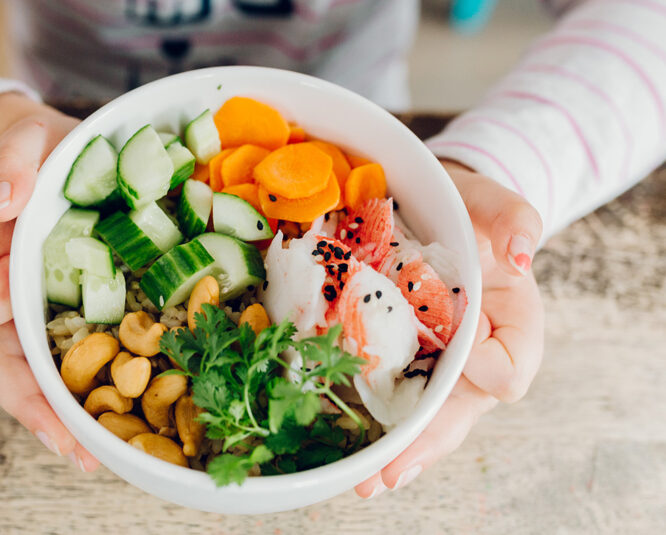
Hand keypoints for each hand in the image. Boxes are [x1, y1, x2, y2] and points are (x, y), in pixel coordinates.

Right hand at [0, 94, 98, 470]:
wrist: (61, 156)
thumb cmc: (39, 151)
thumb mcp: (23, 140)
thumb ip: (10, 162)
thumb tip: (4, 204)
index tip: (13, 294)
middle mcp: (6, 296)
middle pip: (2, 363)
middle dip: (33, 406)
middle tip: (70, 447)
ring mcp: (41, 311)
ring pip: (40, 375)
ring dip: (66, 416)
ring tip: (97, 454)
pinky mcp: (80, 313)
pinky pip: (80, 358)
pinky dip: (96, 390)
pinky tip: (123, 418)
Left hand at [355, 160, 544, 497]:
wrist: (431, 208)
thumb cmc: (469, 211)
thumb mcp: (493, 203)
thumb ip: (514, 218)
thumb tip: (521, 254)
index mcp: (512, 326)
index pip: (510, 368)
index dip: (487, 369)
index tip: (466, 356)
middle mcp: (476, 356)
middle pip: (459, 412)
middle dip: (426, 443)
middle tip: (391, 473)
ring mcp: (438, 364)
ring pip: (425, 419)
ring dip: (397, 452)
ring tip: (366, 482)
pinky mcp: (401, 359)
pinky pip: (393, 398)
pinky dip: (375, 425)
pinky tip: (351, 452)